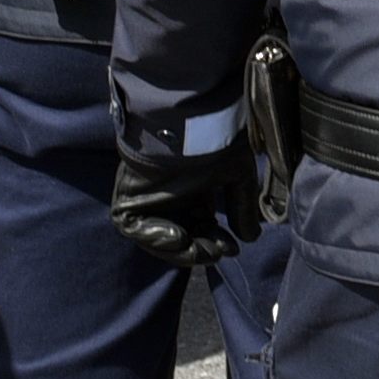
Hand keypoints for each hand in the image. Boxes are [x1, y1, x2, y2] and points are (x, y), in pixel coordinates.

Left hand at [110, 147, 260, 268]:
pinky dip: (153, 237)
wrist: (188, 125)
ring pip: (156, 237)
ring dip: (176, 250)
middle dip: (199, 249)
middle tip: (216, 252)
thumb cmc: (216, 143)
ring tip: (196, 249)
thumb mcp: (238, 176)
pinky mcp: (128, 198)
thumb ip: (242, 207)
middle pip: (181, 234)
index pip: (201, 225)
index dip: (215, 240)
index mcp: (193, 189)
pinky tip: (178, 237)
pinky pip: (132, 227)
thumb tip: (250, 238)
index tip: (232, 248)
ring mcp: (146, 198)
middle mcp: (169, 196)